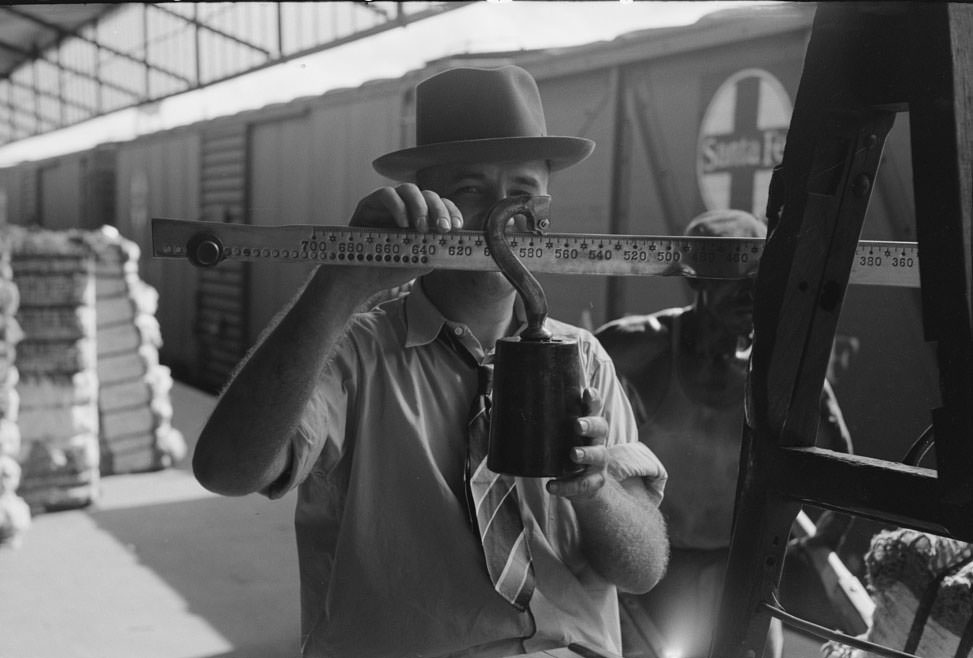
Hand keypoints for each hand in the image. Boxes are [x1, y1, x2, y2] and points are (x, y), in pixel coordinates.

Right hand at [343, 184, 462, 292]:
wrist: (360, 278)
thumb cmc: (390, 268)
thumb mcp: (420, 261)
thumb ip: (435, 250)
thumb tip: (453, 245)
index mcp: (422, 218)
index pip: (441, 205)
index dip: (451, 212)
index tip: (457, 227)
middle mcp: (407, 207)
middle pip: (428, 194)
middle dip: (439, 209)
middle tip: (442, 228)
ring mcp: (388, 204)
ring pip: (409, 189)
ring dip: (420, 206)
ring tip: (420, 228)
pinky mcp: (369, 204)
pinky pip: (386, 194)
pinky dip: (397, 207)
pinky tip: (402, 224)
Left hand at [546, 388, 609, 499]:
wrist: (584, 487)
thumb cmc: (567, 452)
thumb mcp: (559, 436)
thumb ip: (540, 423)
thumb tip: (501, 406)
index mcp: (589, 425)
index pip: (594, 407)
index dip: (593, 399)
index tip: (587, 392)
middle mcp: (597, 441)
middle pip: (601, 427)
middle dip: (590, 425)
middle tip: (577, 425)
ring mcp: (598, 462)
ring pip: (598, 455)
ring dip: (586, 454)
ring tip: (573, 454)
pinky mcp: (594, 482)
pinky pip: (582, 484)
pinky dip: (566, 486)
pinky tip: (552, 486)